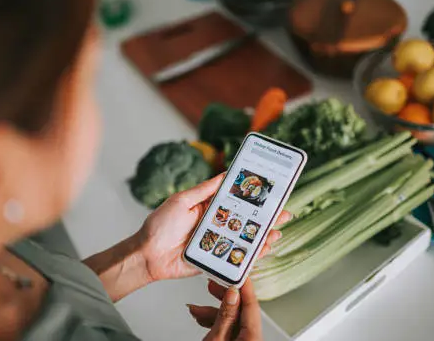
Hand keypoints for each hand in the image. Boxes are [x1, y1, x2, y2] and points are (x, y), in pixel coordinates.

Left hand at [138, 174, 290, 281]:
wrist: (147, 254)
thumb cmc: (160, 225)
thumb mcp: (182, 200)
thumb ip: (205, 190)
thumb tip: (225, 174)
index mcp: (209, 207)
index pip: (236, 199)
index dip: (253, 196)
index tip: (271, 190)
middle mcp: (216, 224)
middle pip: (246, 220)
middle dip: (266, 216)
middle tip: (285, 212)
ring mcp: (217, 242)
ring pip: (245, 238)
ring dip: (263, 236)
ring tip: (277, 231)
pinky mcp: (215, 259)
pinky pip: (236, 256)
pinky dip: (251, 254)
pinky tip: (263, 249)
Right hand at [187, 279, 262, 340]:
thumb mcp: (216, 338)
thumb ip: (226, 315)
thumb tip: (232, 293)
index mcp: (253, 337)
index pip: (252, 304)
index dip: (244, 285)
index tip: (236, 271)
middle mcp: (253, 339)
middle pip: (242, 310)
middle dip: (224, 297)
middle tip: (213, 284)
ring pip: (233, 319)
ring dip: (215, 311)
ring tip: (197, 308)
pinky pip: (230, 328)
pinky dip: (216, 322)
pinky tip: (202, 318)